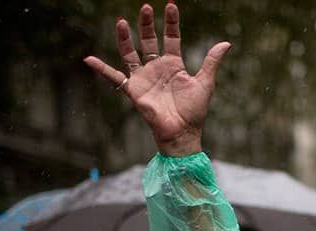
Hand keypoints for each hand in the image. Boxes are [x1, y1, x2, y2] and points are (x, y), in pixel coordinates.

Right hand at [83, 2, 230, 156]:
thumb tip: (226, 43)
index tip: (171, 5)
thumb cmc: (194, 111)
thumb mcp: (205, 83)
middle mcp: (156, 68)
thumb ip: (211, 62)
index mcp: (174, 64)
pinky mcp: (134, 90)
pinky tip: (89, 60)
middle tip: (146, 7)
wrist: (183, 132)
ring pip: (130, 53)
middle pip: (149, 40)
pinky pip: (115, 78)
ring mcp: (144, 78)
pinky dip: (102, 69)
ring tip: (122, 21)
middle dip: (147, 24)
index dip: (171, 22)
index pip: (171, 38)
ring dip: (125, 38)